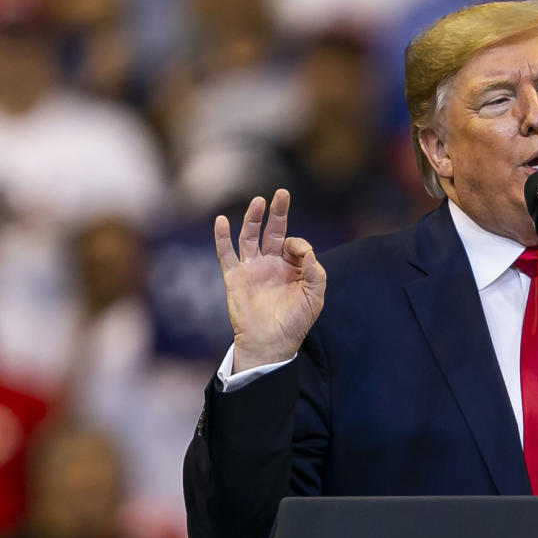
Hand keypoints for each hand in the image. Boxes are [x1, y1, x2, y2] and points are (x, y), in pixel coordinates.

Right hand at [214, 190, 325, 371]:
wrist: (270, 343)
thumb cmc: (294, 322)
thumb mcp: (314, 298)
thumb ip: (316, 273)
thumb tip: (308, 251)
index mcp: (291, 268)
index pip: (294, 244)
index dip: (299, 245)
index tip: (301, 255)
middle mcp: (271, 263)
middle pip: (272, 231)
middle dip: (277, 212)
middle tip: (282, 193)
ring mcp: (251, 268)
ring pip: (250, 237)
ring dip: (253, 218)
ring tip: (258, 201)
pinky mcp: (234, 276)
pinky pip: (225, 253)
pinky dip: (221, 237)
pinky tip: (221, 221)